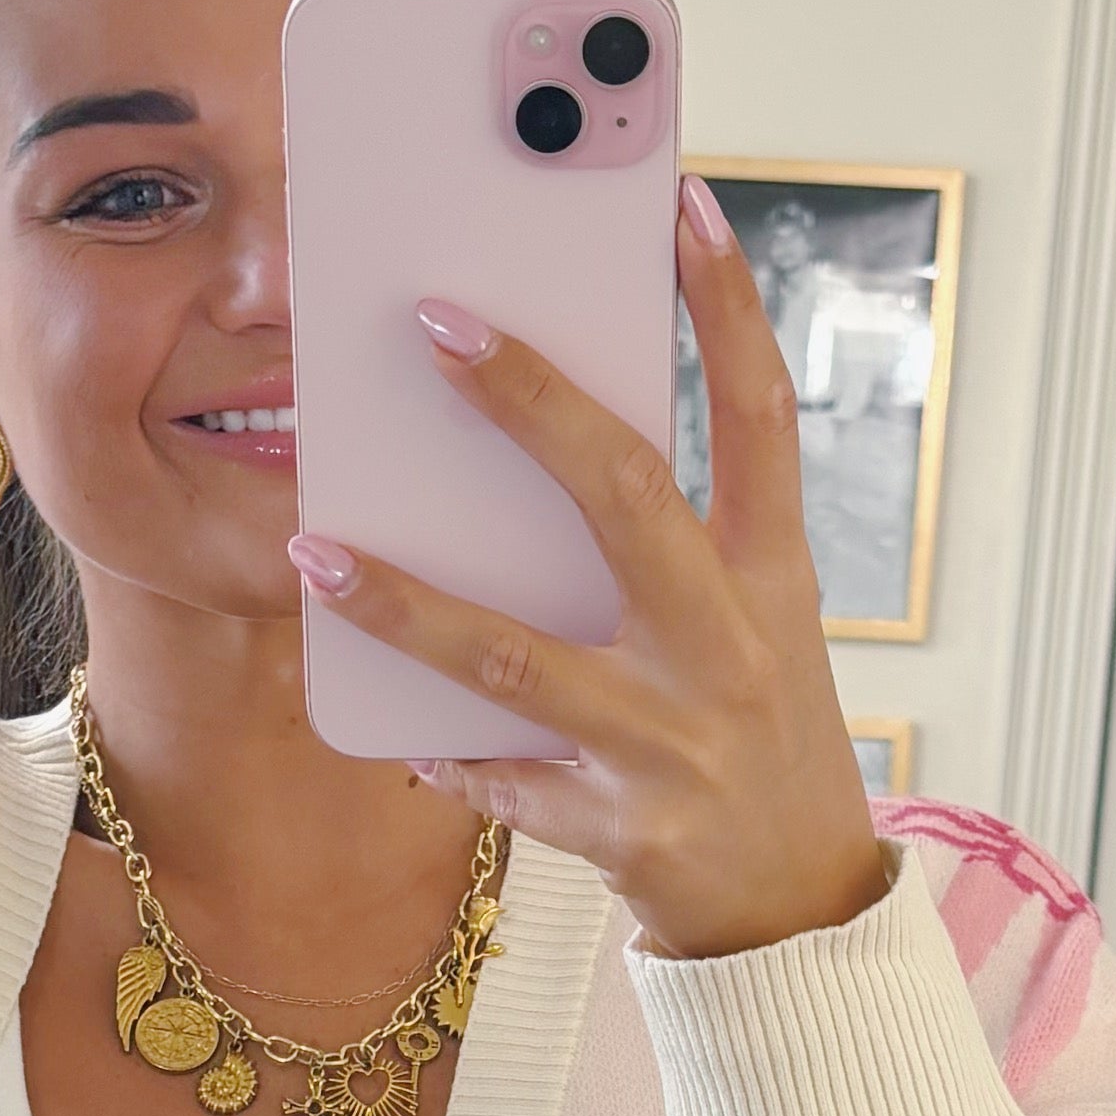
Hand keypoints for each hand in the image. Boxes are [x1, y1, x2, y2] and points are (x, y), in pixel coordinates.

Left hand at [286, 180, 893, 964]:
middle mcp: (730, 647)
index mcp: (773, 578)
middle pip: (627, 498)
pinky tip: (394, 732)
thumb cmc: (759, 736)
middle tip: (436, 322)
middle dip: (530, 403)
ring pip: (520, 660)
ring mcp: (674, 741)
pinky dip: (448, 757)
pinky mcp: (622, 829)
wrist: (800, 913)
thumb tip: (547, 432)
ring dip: (409, 606)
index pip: (761, 414)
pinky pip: (505, 782)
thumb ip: (674, 540)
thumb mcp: (753, 625)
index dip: (729, 307)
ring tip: (315, 553)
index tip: (682, 202)